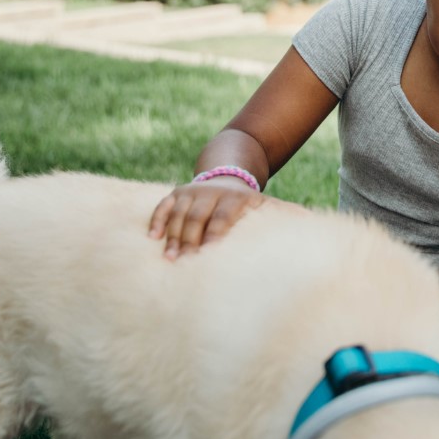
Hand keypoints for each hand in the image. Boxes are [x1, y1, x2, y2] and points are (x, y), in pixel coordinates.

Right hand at [148, 178, 263, 258]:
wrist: (230, 176)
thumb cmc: (246, 206)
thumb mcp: (260, 207)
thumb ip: (270, 219)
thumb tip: (285, 241)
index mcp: (234, 198)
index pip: (222, 217)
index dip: (214, 234)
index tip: (207, 252)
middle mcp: (211, 192)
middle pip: (197, 217)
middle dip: (190, 240)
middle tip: (184, 261)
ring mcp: (192, 191)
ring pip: (179, 213)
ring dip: (173, 236)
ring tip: (170, 257)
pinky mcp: (177, 192)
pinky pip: (163, 205)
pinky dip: (157, 220)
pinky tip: (153, 236)